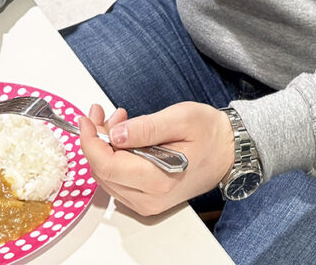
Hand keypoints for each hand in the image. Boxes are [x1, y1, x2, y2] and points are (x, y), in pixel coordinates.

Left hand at [78, 101, 234, 216]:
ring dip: (104, 148)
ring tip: (119, 121)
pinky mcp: (146, 200)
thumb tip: (115, 134)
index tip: (87, 118)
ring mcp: (147, 202)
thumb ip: (146, 128)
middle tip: (103, 114)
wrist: (228, 152)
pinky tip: (124, 138)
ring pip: (107, 178)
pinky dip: (113, 158)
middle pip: (102, 172)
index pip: (107, 164)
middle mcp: (149, 198)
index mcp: (158, 179)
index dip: (90, 141)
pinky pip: (117, 182)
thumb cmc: (209, 133)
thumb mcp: (181, 118)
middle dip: (95, 140)